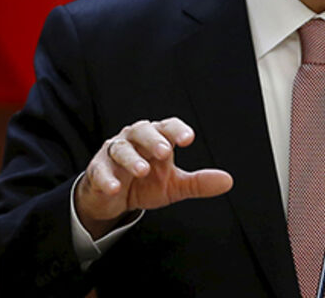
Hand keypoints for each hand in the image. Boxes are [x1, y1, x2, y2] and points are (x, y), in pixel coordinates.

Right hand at [75, 117, 232, 238]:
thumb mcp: (173, 185)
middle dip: (154, 140)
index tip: (188, 140)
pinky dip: (106, 179)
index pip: (168, 127)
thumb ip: (198, 182)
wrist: (113, 198)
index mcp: (156, 138)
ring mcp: (113, 153)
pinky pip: (100, 171)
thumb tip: (228, 181)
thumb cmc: (146, 183)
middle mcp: (134, 140)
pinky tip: (115, 188)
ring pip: (121, 148)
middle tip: (165, 152)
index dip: (177, 130)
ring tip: (142, 170)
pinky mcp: (97, 170)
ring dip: (131, 158)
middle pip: (143, 131)